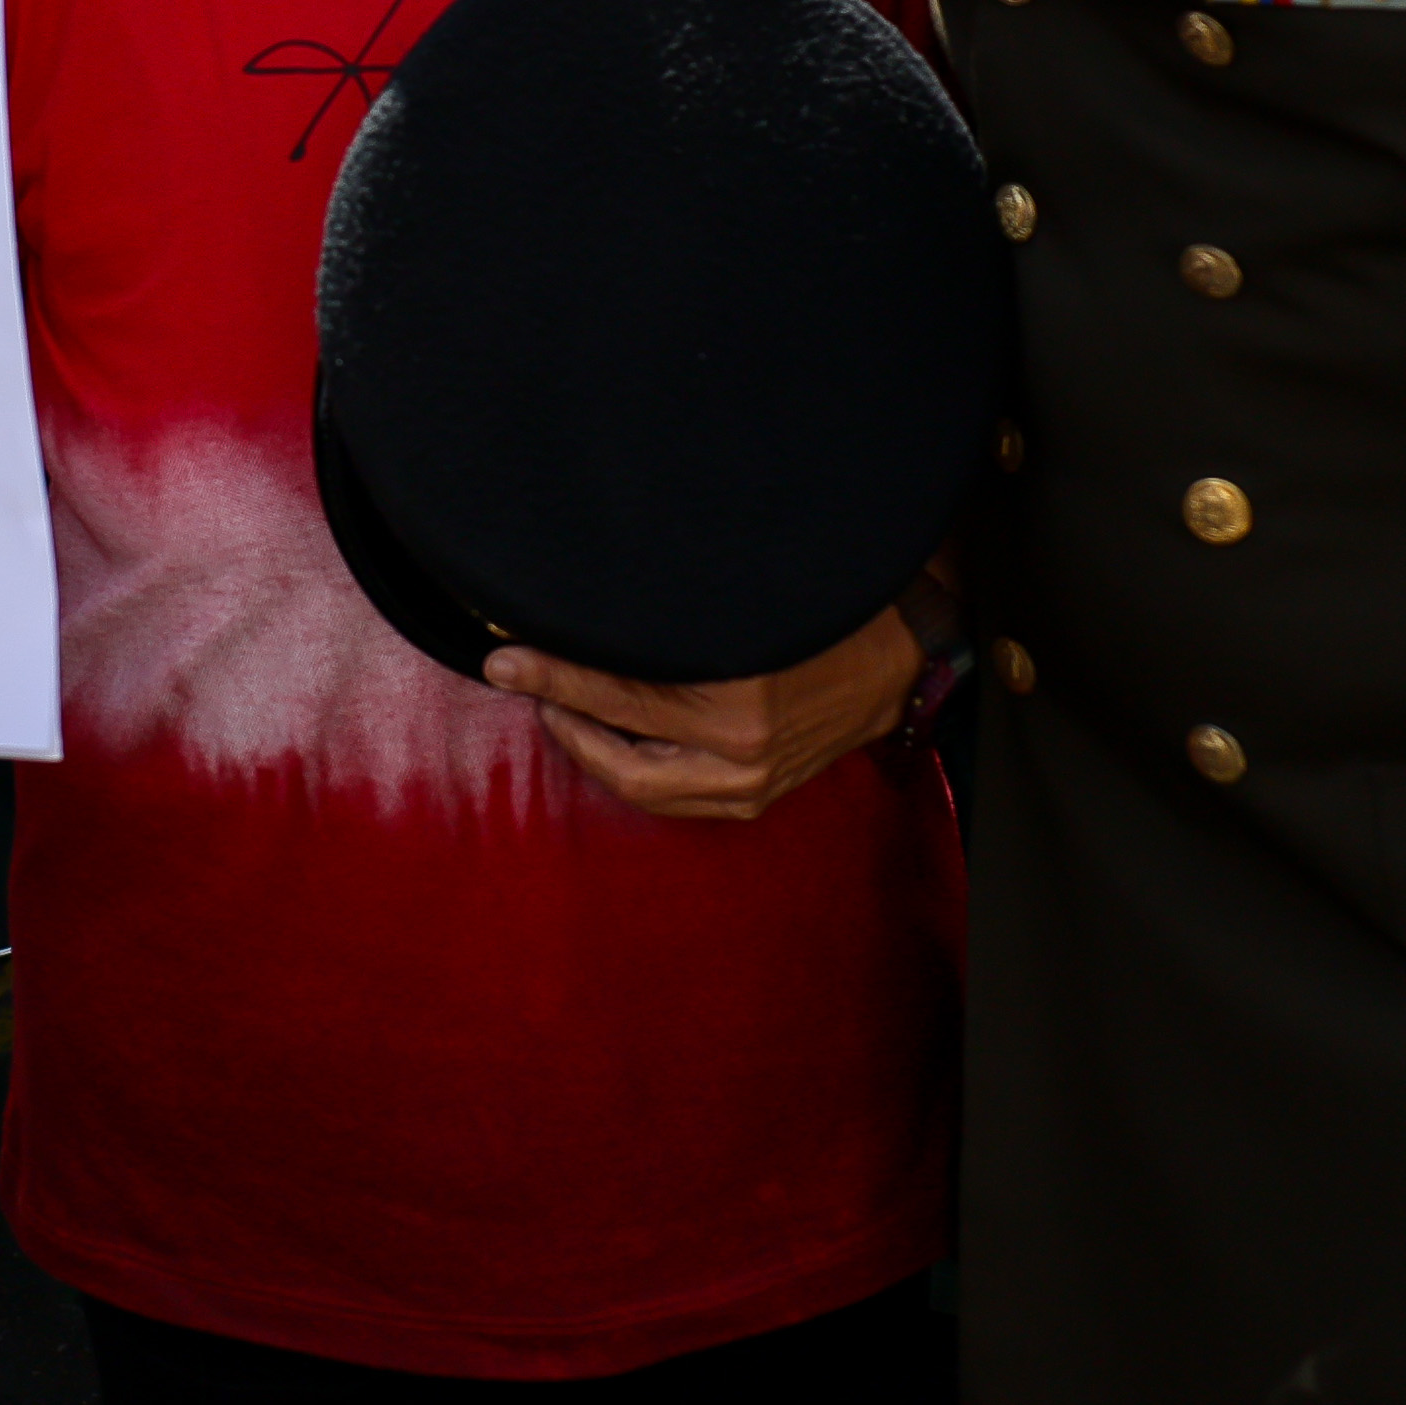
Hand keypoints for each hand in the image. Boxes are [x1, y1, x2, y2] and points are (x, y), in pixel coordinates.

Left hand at [484, 602, 922, 822]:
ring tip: (562, 713)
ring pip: (645, 789)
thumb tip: (595, 609)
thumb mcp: (746, 606)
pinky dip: (635, 773)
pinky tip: (611, 742)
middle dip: (566, 727)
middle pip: (622, 761)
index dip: (556, 676)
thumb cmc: (825, 618)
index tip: (506, 661)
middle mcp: (742, 755)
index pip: (621, 695)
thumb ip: (673, 616)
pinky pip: (676, 798)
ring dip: (594, 754)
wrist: (899, 660)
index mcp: (738, 703)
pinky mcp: (757, 797)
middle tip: (528, 689)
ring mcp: (751, 785)